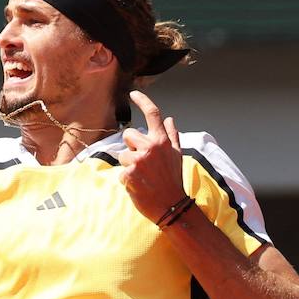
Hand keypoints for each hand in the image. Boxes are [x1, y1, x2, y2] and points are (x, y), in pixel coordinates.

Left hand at [118, 90, 188, 222]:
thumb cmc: (174, 179)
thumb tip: (169, 119)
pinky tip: (138, 184)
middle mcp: (150, 147)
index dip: (142, 101)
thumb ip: (172, 136)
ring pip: (122, 153)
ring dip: (128, 164)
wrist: (171, 205)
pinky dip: (127, 178)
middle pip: (128, 135)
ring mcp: (138, 160)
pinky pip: (120, 171)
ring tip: (141, 175)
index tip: (133, 93)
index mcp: (162, 141)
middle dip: (131, 146)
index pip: (153, 114)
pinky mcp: (128, 174)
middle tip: (142, 161)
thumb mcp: (177, 155)